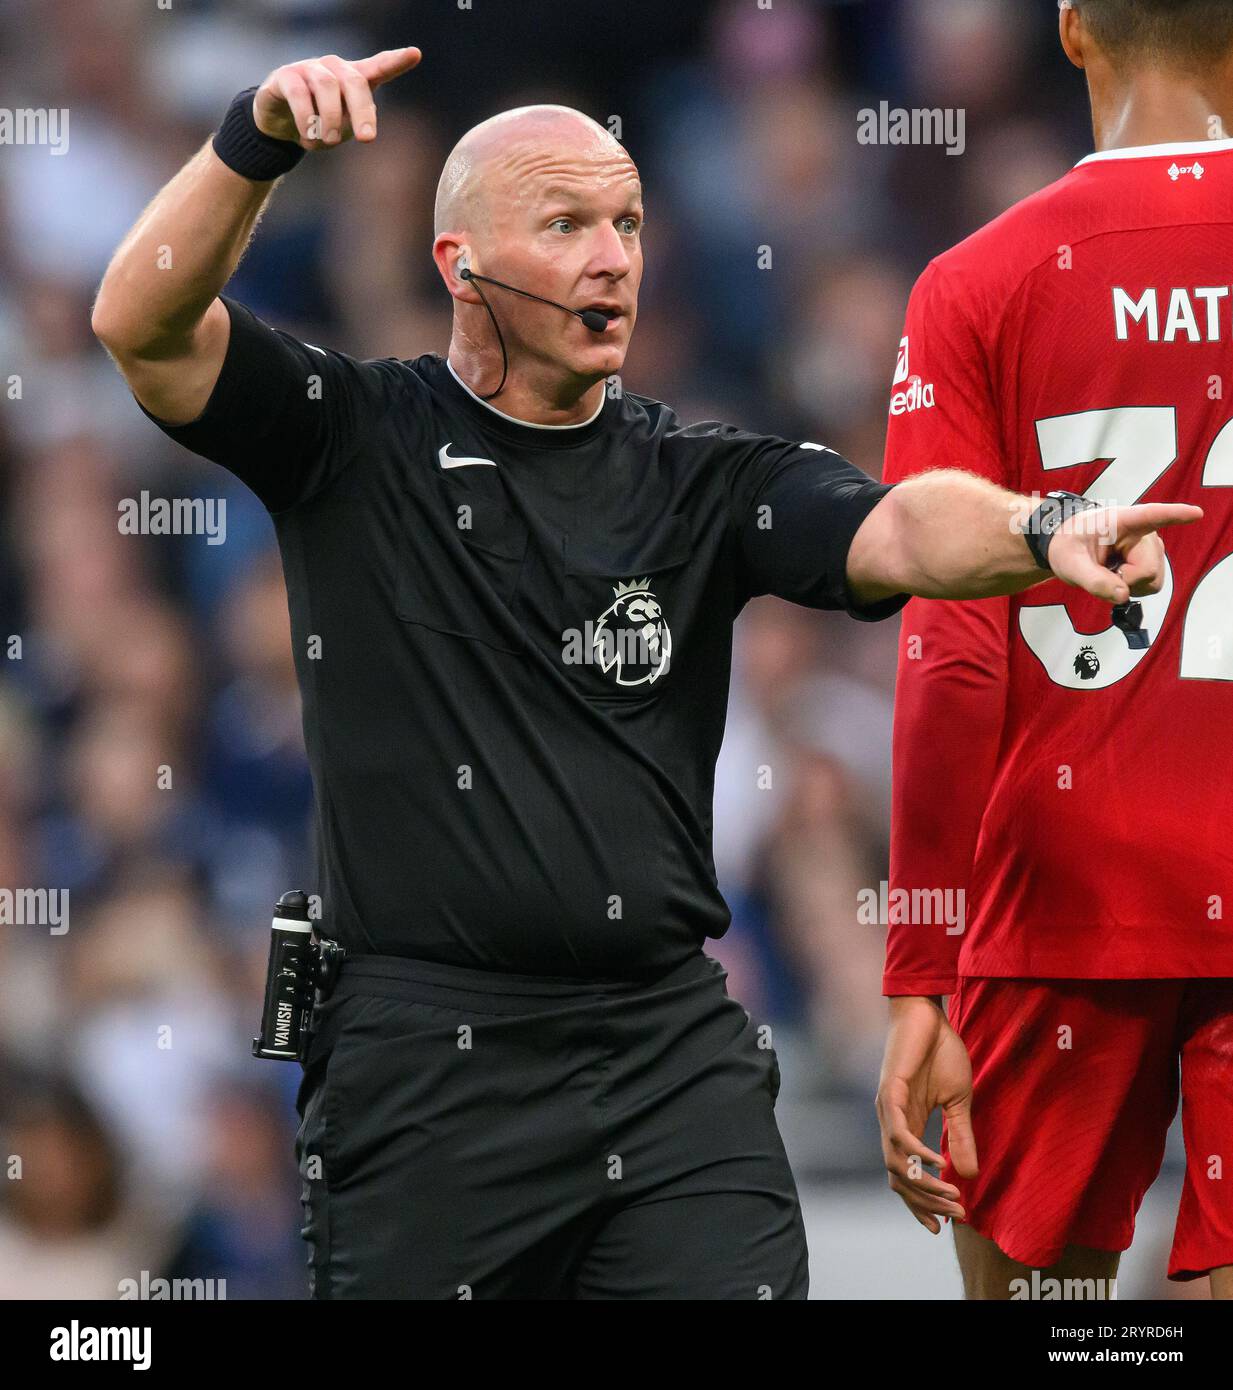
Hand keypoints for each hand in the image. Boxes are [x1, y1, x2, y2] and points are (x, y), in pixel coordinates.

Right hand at [253, 47, 421, 149]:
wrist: (281, 125)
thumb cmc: (321, 124)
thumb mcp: (344, 128)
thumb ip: (356, 125)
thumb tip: (362, 128)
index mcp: (354, 79)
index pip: (379, 67)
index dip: (397, 61)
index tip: (415, 53)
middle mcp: (334, 68)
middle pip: (355, 82)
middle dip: (363, 113)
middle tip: (366, 139)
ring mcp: (310, 68)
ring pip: (327, 87)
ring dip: (330, 119)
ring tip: (328, 142)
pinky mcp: (286, 76)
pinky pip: (299, 94)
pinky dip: (306, 119)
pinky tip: (308, 136)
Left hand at [876, 996, 976, 1233]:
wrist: (929, 1015)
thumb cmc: (941, 1053)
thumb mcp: (959, 1101)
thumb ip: (961, 1136)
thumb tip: (969, 1175)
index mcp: (905, 1126)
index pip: (905, 1175)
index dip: (920, 1203)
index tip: (943, 1227)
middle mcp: (891, 1122)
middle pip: (899, 1177)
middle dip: (926, 1202)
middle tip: (956, 1214)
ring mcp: (887, 1108)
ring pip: (896, 1162)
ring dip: (925, 1184)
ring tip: (954, 1195)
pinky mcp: (889, 1092)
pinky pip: (899, 1133)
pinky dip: (919, 1153)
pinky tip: (940, 1163)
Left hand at [1047, 502, 1202, 604]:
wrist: (1069, 547)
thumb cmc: (1069, 547)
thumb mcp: (1070, 565)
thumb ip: (1093, 581)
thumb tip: (1122, 596)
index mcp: (1121, 521)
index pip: (1151, 516)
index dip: (1174, 516)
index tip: (1195, 513)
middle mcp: (1144, 532)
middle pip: (1148, 570)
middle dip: (1125, 580)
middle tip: (1102, 571)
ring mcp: (1151, 547)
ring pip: (1153, 581)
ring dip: (1130, 584)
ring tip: (1110, 570)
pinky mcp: (1152, 560)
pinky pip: (1151, 585)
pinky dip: (1133, 587)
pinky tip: (1119, 575)